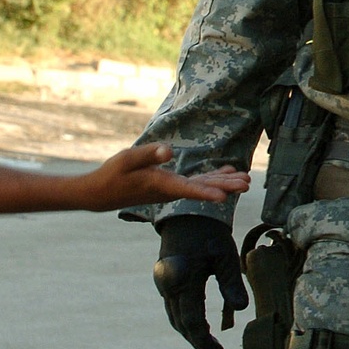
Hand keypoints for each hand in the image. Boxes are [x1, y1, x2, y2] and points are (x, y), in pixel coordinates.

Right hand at [84, 144, 249, 210]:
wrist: (102, 193)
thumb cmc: (113, 174)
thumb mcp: (127, 159)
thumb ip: (148, 154)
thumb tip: (168, 151)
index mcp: (160, 184)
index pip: (187, 189)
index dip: (206, 193)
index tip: (224, 197)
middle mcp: (169, 190)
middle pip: (201, 189)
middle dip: (225, 187)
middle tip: (247, 184)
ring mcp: (171, 189)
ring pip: (202, 186)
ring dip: (223, 183)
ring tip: (245, 181)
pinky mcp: (170, 185)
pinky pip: (195, 184)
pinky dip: (211, 179)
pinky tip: (225, 174)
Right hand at [152, 216, 247, 348]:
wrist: (187, 214)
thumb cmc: (209, 233)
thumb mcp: (225, 255)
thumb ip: (231, 283)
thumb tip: (241, 310)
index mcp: (184, 280)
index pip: (193, 322)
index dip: (205, 343)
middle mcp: (169, 285)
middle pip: (181, 324)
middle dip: (198, 341)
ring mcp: (164, 283)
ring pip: (174, 317)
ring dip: (190, 332)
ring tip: (209, 343)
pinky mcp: (164, 280)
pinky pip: (172, 307)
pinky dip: (185, 319)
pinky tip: (199, 324)